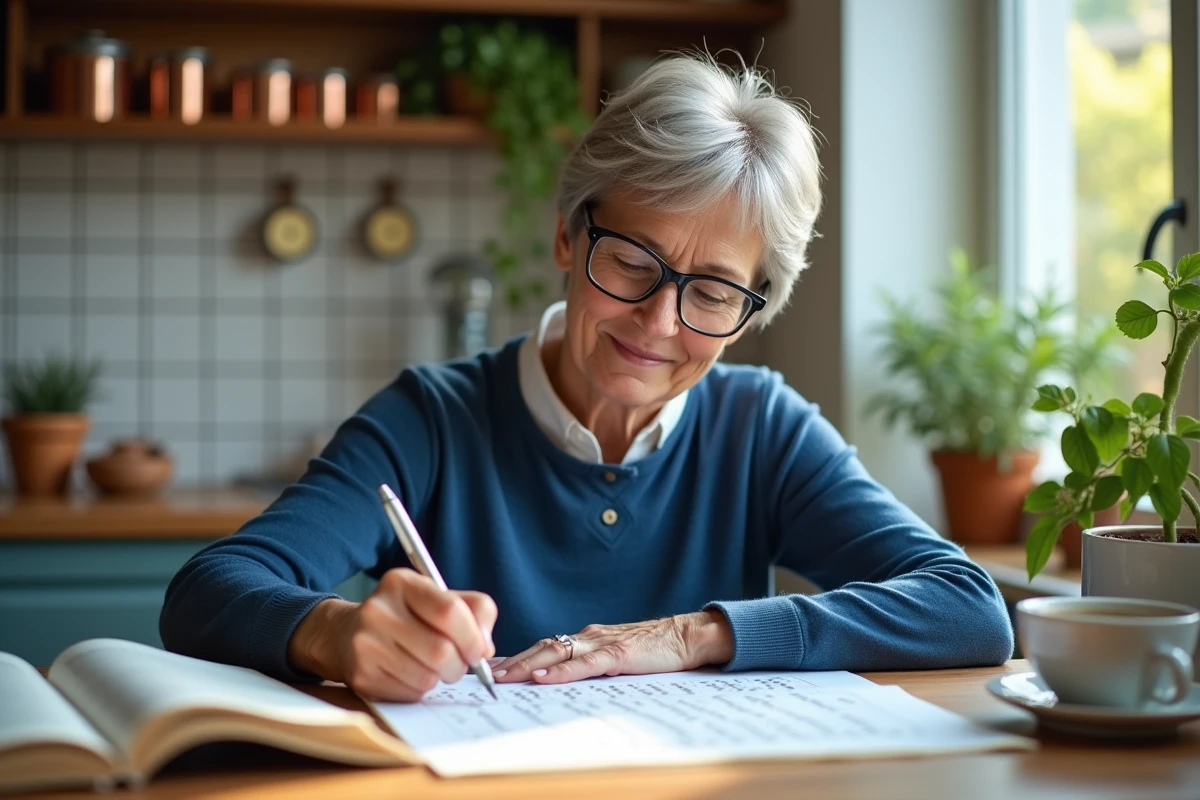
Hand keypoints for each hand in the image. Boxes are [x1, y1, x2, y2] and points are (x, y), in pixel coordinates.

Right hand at [287, 568, 496, 701]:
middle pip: (440, 650)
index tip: (480, 651)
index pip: (449, 610)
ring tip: (433, 668)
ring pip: (426, 677)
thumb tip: (485, 647)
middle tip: (458, 664)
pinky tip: (411, 675)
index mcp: (402, 583)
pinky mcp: (361, 675)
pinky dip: (420, 690)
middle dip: (459, 665)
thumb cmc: (407, 617)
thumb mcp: (439, 598)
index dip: (473, 636)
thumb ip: (475, 611)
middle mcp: (378, 610)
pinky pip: (409, 693)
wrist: (346, 634)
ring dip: (440, 679)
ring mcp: (365, 644)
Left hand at [492, 610, 732, 684]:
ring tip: (502, 676)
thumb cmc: (655, 650)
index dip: (516, 656)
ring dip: (526, 664)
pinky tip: (542, 676)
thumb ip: (591, 665)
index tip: (490, 667)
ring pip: (556, 652)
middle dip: (511, 660)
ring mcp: (602, 642)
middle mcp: (589, 636)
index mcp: (587, 638)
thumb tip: (563, 681)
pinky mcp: (618, 653)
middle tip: (482, 673)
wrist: (688, 636)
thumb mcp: (616, 659)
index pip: (544, 646)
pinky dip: (560, 670)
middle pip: (542, 646)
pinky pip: (584, 663)